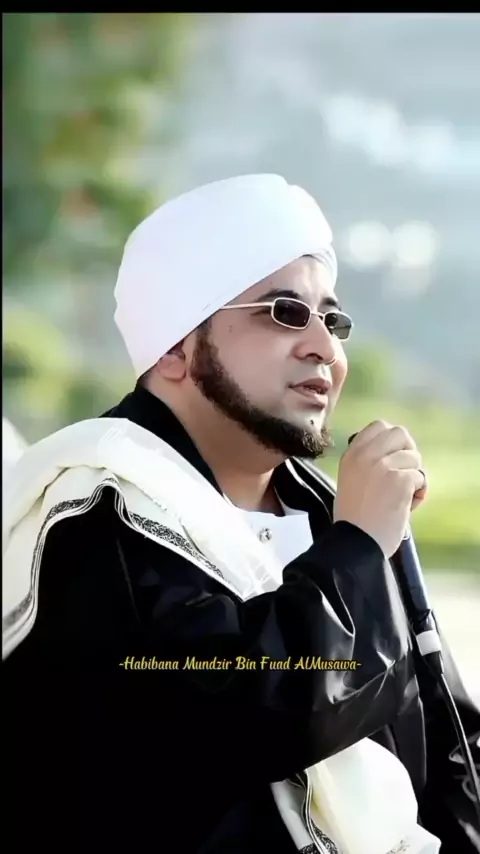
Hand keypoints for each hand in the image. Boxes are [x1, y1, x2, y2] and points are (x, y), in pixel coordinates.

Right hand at [334, 420, 426, 557]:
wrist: (356, 543)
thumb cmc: (355, 519)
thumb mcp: (351, 480)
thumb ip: (367, 462)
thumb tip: (396, 453)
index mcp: (352, 454)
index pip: (379, 426)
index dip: (392, 441)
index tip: (393, 458)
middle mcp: (366, 455)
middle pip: (400, 433)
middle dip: (408, 451)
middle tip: (405, 472)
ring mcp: (383, 466)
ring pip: (414, 458)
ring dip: (414, 476)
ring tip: (403, 496)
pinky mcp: (400, 480)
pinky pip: (421, 477)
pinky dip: (419, 492)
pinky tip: (407, 506)